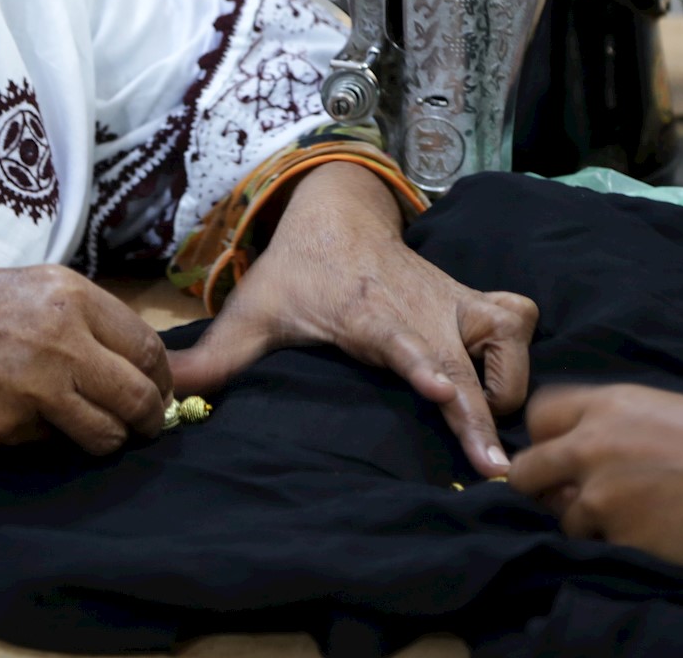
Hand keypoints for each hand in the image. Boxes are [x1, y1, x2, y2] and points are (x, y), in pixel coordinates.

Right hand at [0, 262, 171, 454]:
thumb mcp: (42, 291)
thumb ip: (92, 322)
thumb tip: (145, 365)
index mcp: (74, 298)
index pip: (147, 348)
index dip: (161, 378)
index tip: (159, 392)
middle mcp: (62, 341)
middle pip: (137, 396)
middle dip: (148, 420)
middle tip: (145, 427)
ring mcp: (35, 386)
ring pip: (103, 433)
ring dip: (106, 438)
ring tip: (92, 430)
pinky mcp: (8, 425)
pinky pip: (49, 442)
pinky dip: (42, 435)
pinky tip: (17, 412)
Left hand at [167, 161, 537, 475]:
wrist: (338, 213)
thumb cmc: (298, 273)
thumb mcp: (253, 314)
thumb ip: (214, 363)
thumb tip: (164, 401)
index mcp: (367, 316)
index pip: (406, 346)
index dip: (431, 375)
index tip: (448, 399)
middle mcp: (419, 308)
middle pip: (465, 363)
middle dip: (485, 412)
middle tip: (496, 468)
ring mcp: (452, 302)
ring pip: (508, 337)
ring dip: (507, 382)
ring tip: (485, 421)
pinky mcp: (475, 300)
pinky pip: (518, 323)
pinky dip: (517, 355)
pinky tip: (495, 382)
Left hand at [509, 384, 682, 571]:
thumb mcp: (660, 408)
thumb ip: (612, 426)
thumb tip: (585, 451)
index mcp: (603, 406)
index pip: (538, 415)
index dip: (544, 439)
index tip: (558, 454)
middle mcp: (588, 447)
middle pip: (527, 472)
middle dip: (540, 487)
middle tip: (567, 497)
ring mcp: (598, 497)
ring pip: (564, 519)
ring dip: (587, 524)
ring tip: (632, 521)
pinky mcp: (617, 538)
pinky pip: (600, 548)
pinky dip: (618, 547)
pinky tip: (650, 539)